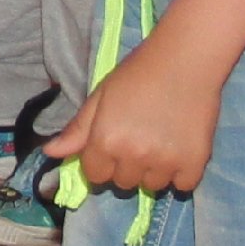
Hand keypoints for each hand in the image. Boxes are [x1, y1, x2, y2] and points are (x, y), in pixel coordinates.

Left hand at [49, 41, 221, 201]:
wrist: (186, 59)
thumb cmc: (138, 73)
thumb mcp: (101, 97)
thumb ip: (77, 130)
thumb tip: (49, 153)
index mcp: (105, 141)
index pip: (95, 176)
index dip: (102, 162)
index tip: (114, 145)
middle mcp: (133, 156)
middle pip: (123, 183)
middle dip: (127, 166)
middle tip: (140, 139)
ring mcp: (165, 162)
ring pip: (153, 186)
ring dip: (154, 171)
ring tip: (162, 142)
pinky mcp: (195, 163)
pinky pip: (183, 186)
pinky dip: (182, 173)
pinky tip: (180, 150)